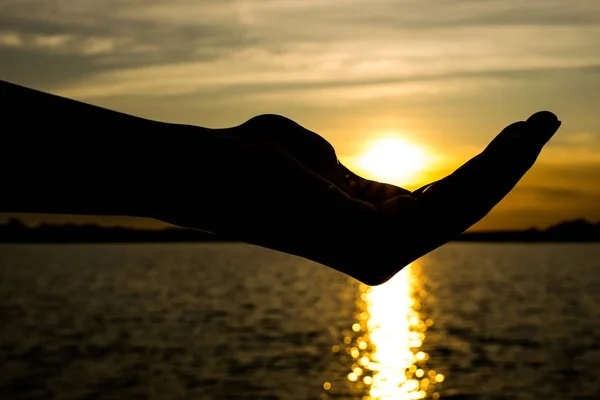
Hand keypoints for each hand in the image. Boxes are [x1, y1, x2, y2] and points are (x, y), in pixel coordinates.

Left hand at [158, 112, 560, 285]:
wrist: (209, 170)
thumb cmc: (253, 158)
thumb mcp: (312, 161)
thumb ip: (344, 177)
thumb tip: (353, 180)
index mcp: (365, 227)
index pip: (439, 204)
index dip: (480, 171)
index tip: (514, 135)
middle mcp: (377, 248)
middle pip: (460, 209)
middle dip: (506, 168)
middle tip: (545, 122)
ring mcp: (378, 253)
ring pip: (462, 209)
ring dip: (505, 167)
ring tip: (539, 125)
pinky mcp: (376, 245)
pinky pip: (447, 208)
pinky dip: (485, 174)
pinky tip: (511, 143)